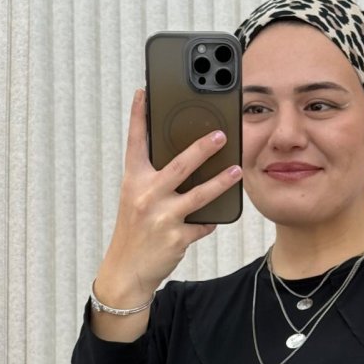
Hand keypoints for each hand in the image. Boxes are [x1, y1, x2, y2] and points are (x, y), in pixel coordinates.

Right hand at [94, 88, 242, 308]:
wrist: (126, 271)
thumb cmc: (134, 232)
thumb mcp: (135, 201)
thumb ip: (153, 180)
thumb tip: (185, 160)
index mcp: (133, 182)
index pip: (135, 143)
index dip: (139, 116)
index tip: (144, 92)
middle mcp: (146, 196)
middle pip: (179, 165)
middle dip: (202, 148)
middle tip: (221, 134)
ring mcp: (162, 218)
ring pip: (199, 195)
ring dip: (221, 182)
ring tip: (236, 170)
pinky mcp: (176, 238)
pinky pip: (202, 224)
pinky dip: (209, 221)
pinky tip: (213, 219)